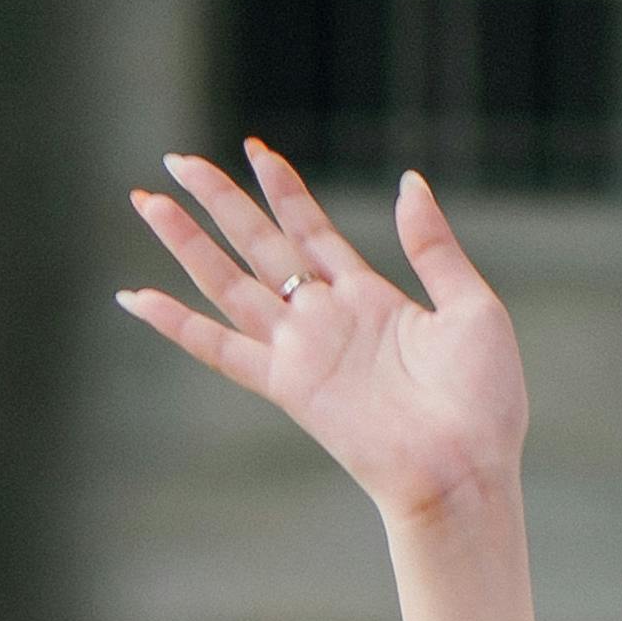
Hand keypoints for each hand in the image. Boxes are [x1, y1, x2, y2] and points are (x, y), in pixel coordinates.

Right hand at [120, 141, 526, 530]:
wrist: (467, 472)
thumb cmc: (484, 405)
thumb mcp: (472, 307)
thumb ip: (433, 245)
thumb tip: (408, 181)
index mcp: (370, 299)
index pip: (312, 230)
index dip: (283, 188)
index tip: (254, 148)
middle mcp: (327, 321)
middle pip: (258, 245)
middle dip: (217, 200)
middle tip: (176, 160)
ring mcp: (303, 352)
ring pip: (229, 283)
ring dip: (185, 243)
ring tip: (146, 202)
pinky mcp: (288, 386)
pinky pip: (220, 349)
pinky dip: (177, 325)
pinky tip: (137, 298)